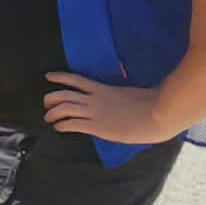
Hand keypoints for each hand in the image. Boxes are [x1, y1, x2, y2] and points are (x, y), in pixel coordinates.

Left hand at [42, 73, 175, 142]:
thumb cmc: (153, 104)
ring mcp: (95, 112)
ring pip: (63, 108)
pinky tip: (59, 128)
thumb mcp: (135, 93)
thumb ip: (126, 94)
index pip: (76, 80)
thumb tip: (133, 95)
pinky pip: (72, 124)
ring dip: (51, 113)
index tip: (49, 76)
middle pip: (64, 94)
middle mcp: (95, 99)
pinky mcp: (97, 126)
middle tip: (46, 104)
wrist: (158, 114)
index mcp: (104, 89)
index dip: (60, 77)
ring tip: (48, 118)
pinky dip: (61, 125)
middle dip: (51, 98)